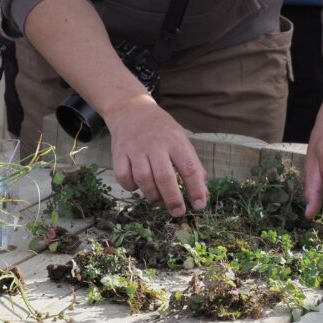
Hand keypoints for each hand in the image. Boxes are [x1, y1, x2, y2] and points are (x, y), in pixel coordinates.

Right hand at [103, 94, 206, 215]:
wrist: (131, 110)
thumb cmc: (162, 129)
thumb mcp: (182, 140)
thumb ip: (192, 165)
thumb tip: (203, 192)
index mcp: (176, 141)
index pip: (189, 168)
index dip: (196, 189)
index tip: (199, 205)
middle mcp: (155, 145)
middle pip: (165, 178)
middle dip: (173, 200)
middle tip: (178, 212)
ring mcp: (135, 149)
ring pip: (143, 179)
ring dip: (152, 195)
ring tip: (158, 199)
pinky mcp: (119, 153)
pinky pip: (123, 177)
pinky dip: (131, 187)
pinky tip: (138, 186)